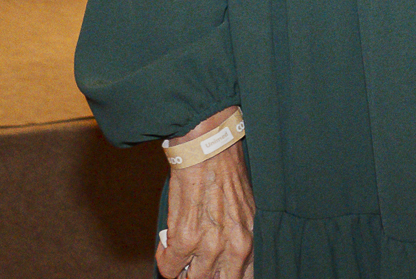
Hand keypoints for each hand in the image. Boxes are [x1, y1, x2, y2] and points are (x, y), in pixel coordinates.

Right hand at [161, 120, 254, 278]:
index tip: (215, 270)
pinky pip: (169, 268)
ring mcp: (209, 246)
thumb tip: (226, 258)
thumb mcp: (244, 210)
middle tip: (194, 265)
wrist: (208, 148)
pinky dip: (165, 259)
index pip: (244, 278)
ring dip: (183, 269)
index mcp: (250, 239)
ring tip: (181, 254)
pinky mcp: (184, 239)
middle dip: (204, 275)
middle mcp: (235, 247)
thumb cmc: (226, 173)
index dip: (226, 276)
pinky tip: (167, 245)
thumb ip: (238, 236)